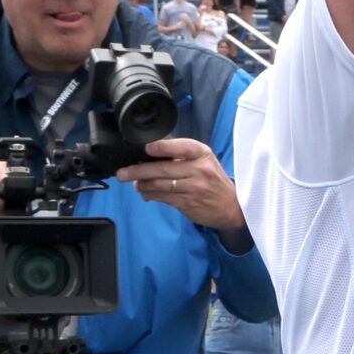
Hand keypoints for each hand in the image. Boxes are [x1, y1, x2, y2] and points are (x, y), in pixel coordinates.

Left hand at [116, 137, 245, 240]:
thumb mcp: (204, 161)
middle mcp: (199, 170)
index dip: (163, 147)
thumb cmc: (213, 179)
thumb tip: (148, 156)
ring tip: (132, 183)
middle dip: (138, 171)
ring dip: (140, 184)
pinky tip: (144, 192)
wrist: (231, 205)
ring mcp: (193, 188)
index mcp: (202, 154)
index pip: (182, 147)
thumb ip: (181, 156)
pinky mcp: (187, 203)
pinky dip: (149, 195)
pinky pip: (162, 197)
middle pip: (163, 169)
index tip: (147, 148)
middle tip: (122, 172)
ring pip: (159, 185)